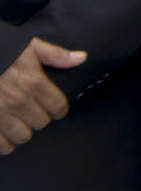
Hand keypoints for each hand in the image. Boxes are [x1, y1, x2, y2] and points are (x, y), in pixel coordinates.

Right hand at [0, 38, 83, 153]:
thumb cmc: (0, 50)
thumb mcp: (29, 46)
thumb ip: (55, 55)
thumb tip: (81, 58)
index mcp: (33, 82)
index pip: (58, 107)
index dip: (58, 109)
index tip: (53, 108)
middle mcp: (19, 101)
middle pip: (41, 123)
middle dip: (39, 118)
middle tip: (32, 113)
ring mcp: (0, 114)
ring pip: (22, 136)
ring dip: (22, 131)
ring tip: (18, 124)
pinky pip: (0, 144)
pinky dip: (4, 143)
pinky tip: (4, 136)